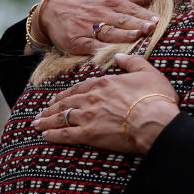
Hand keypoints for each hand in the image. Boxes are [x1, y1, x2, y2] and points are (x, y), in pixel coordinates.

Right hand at [28, 0, 158, 54]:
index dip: (144, 15)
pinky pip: (92, 47)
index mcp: (110, 1)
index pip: (131, 9)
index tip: (158, 20)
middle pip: (122, 20)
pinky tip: (113, 54)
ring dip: (123, 35)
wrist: (52, 8)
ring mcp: (88, 28)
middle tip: (151, 28)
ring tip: (137, 36)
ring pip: (109, 32)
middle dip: (137, 24)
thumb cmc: (86, 0)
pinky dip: (102, 50)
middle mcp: (100, 14)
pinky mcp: (77, 41)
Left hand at [32, 54, 179, 152]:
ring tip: (37, 124)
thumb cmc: (155, 98)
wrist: (155, 121)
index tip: (59, 97)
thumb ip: (131, 63)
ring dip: (47, 120)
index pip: (80, 87)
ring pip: (62, 117)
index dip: (67, 93)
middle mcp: (92, 98)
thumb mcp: (147, 72)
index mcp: (104, 83)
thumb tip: (119, 56)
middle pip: (66, 102)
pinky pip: (66, 134)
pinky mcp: (89, 134)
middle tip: (42, 112)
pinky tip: (45, 136)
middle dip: (52, 107)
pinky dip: (54, 135)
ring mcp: (88, 116)